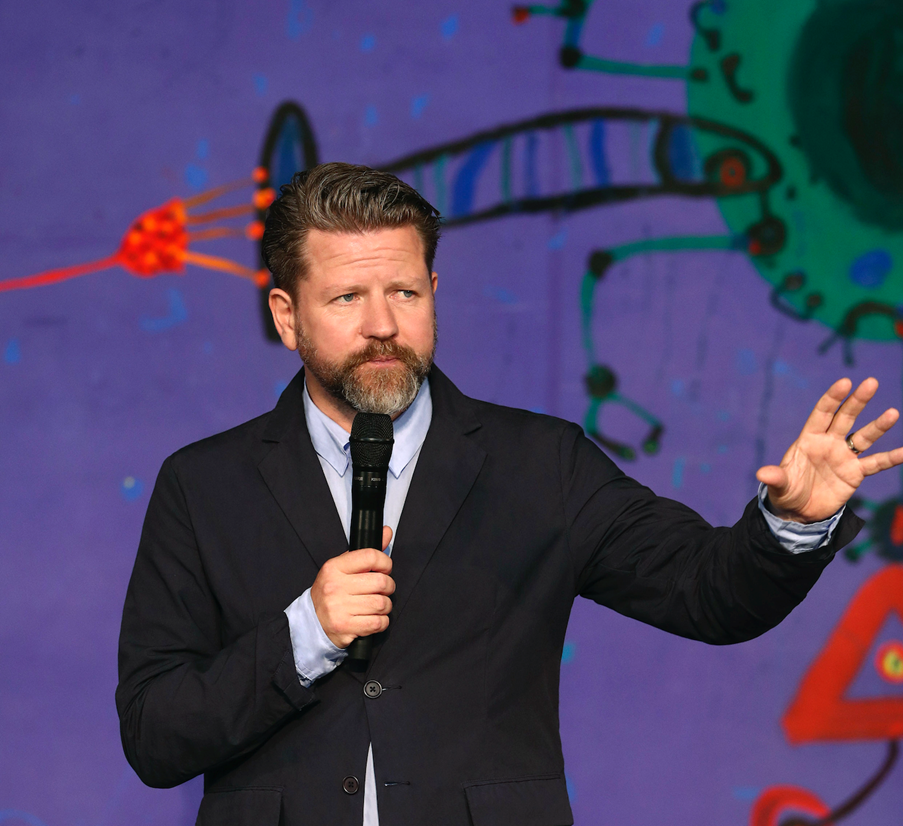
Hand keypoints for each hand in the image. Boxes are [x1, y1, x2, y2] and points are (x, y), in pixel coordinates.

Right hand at [310, 526, 394, 647]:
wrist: (311, 620)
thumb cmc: (332, 591)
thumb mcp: (343, 567)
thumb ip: (366, 552)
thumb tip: (387, 531)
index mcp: (334, 567)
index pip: (370, 556)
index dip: (385, 562)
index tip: (385, 568)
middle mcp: (335, 586)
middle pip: (381, 582)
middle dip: (389, 587)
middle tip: (383, 589)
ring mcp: (338, 608)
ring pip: (381, 604)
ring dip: (386, 606)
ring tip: (378, 605)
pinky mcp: (344, 627)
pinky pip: (377, 623)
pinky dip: (382, 621)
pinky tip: (374, 618)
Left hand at [756, 378, 902, 522]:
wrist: (799, 512)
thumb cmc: (786, 492)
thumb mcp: (778, 486)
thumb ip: (775, 477)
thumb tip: (762, 473)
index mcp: (809, 439)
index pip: (822, 413)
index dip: (833, 398)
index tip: (845, 382)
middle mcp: (829, 443)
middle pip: (845, 418)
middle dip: (857, 401)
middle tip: (871, 382)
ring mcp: (844, 457)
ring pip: (864, 437)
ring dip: (878, 426)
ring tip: (892, 413)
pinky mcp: (855, 473)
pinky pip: (876, 463)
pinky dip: (891, 458)